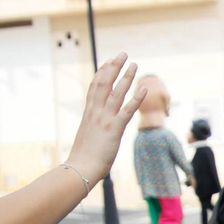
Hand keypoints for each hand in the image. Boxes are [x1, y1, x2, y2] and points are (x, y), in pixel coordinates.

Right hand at [65, 54, 145, 181]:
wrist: (79, 169)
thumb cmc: (83, 157)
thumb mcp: (87, 136)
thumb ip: (92, 128)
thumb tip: (95, 128)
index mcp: (89, 113)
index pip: (95, 87)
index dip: (102, 72)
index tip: (109, 61)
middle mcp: (96, 113)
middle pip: (105, 84)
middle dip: (114, 67)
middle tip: (123, 54)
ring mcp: (104, 120)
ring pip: (116, 93)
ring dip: (127, 78)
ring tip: (135, 65)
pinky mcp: (114, 130)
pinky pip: (126, 111)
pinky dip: (136, 99)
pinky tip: (144, 89)